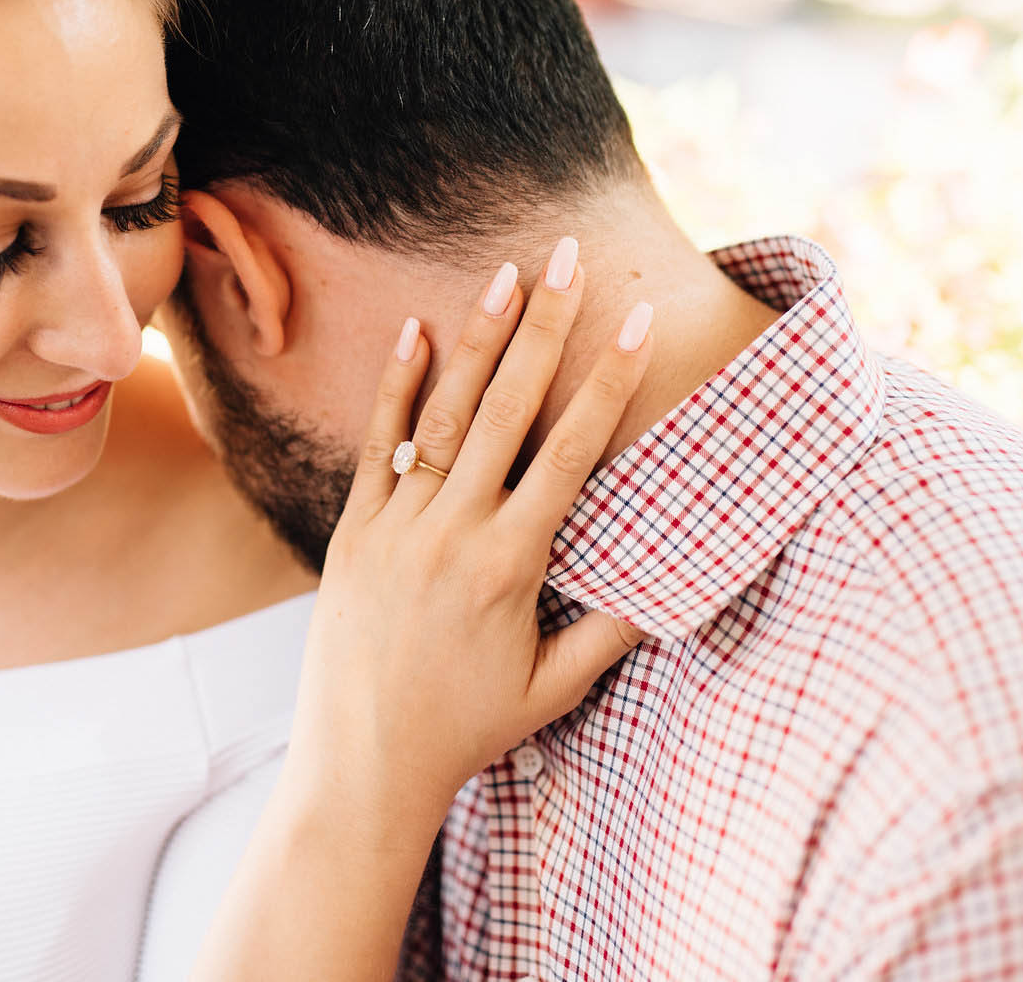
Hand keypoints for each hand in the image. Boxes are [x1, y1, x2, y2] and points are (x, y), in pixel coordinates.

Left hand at [281, 238, 653, 840]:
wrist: (364, 765)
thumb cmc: (467, 730)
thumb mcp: (553, 689)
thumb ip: (609, 631)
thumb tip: (671, 586)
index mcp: (512, 564)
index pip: (572, 452)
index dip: (607, 382)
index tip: (637, 323)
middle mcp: (454, 532)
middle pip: (510, 409)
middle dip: (545, 327)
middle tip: (569, 257)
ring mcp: (397, 526)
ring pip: (444, 414)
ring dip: (479, 339)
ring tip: (506, 273)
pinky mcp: (352, 531)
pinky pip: (376, 444)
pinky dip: (396, 386)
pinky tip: (415, 330)